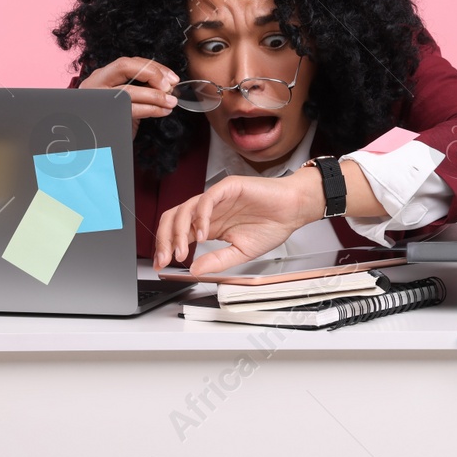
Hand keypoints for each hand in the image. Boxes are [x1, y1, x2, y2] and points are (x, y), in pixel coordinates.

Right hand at [79, 57, 178, 137]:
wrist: (95, 146)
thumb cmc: (112, 120)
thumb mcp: (121, 99)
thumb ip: (137, 88)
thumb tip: (166, 84)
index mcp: (101, 76)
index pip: (128, 62)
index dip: (152, 67)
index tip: (170, 77)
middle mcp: (95, 84)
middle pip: (124, 67)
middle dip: (152, 74)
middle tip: (169, 86)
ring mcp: (98, 99)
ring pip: (128, 90)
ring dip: (155, 95)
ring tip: (170, 102)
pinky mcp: (106, 115)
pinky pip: (131, 109)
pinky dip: (150, 109)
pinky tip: (161, 111)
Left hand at [153, 170, 322, 273]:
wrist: (293, 210)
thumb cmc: (272, 226)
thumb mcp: (241, 253)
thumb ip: (218, 260)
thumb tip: (195, 270)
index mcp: (209, 225)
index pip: (178, 232)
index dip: (166, 247)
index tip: (163, 265)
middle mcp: (209, 211)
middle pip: (174, 219)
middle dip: (165, 239)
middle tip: (166, 259)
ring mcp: (217, 198)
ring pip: (186, 208)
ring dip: (179, 231)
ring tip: (183, 251)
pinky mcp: (228, 187)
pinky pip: (207, 198)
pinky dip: (200, 217)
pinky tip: (202, 234)